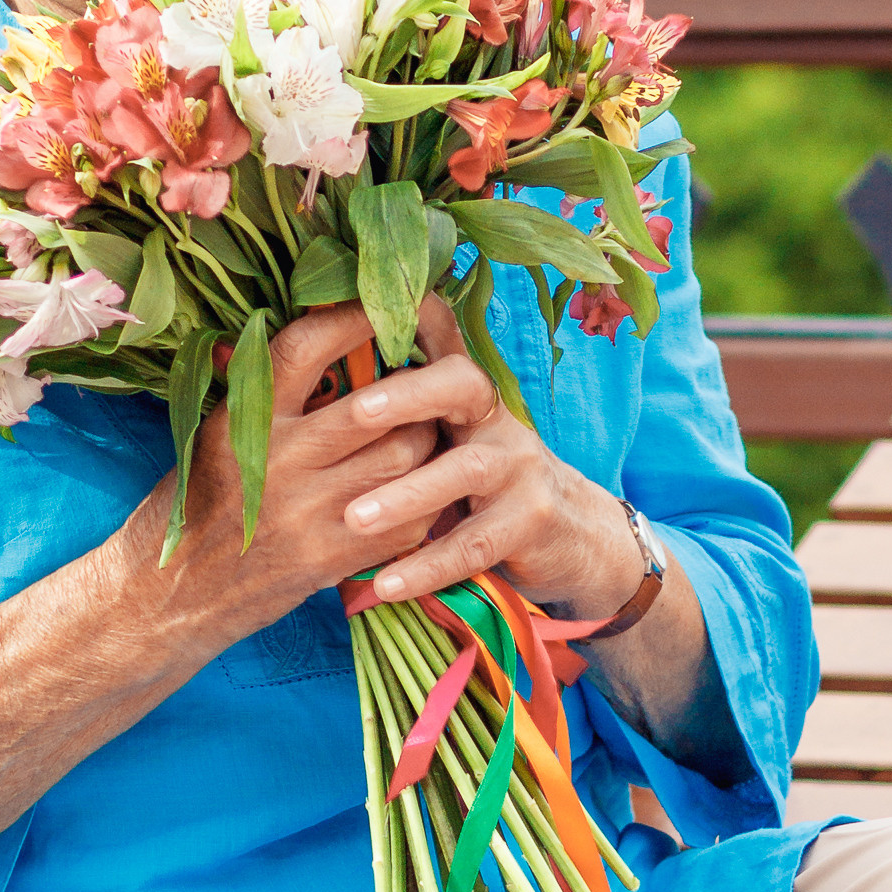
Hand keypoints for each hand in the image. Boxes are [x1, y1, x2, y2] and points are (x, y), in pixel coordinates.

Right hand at [142, 303, 446, 644]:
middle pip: (379, 407)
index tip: (385, 302)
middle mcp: (276, 461)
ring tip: (421, 434)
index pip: (306, 347)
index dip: (352, 317)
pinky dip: (421, 500)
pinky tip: (412, 491)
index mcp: (242, 419)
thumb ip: (264, 390)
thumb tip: (324, 327)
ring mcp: (307, 513)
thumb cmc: (193, 504)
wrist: (164, 596)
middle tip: (428, 380)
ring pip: (404, 458)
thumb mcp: (212, 434)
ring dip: (425, 442)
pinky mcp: (330, 558)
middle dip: (415, 390)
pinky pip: (407, 518)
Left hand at [337, 293, 644, 624]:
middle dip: (407, 394)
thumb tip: (317, 389)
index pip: (442, 334)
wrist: (574, 538)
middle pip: (460, 383)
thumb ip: (405, 415)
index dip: (411, 314)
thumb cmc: (486, 484)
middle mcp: (496, 416)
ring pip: (464, 470)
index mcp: (467, 391)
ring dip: (406, 494)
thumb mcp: (452, 438)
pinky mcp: (531, 521)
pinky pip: (473, 544)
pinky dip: (426, 566)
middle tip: (354, 413)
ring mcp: (519, 466)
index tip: (358, 305)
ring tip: (353, 519)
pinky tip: (384, 585)